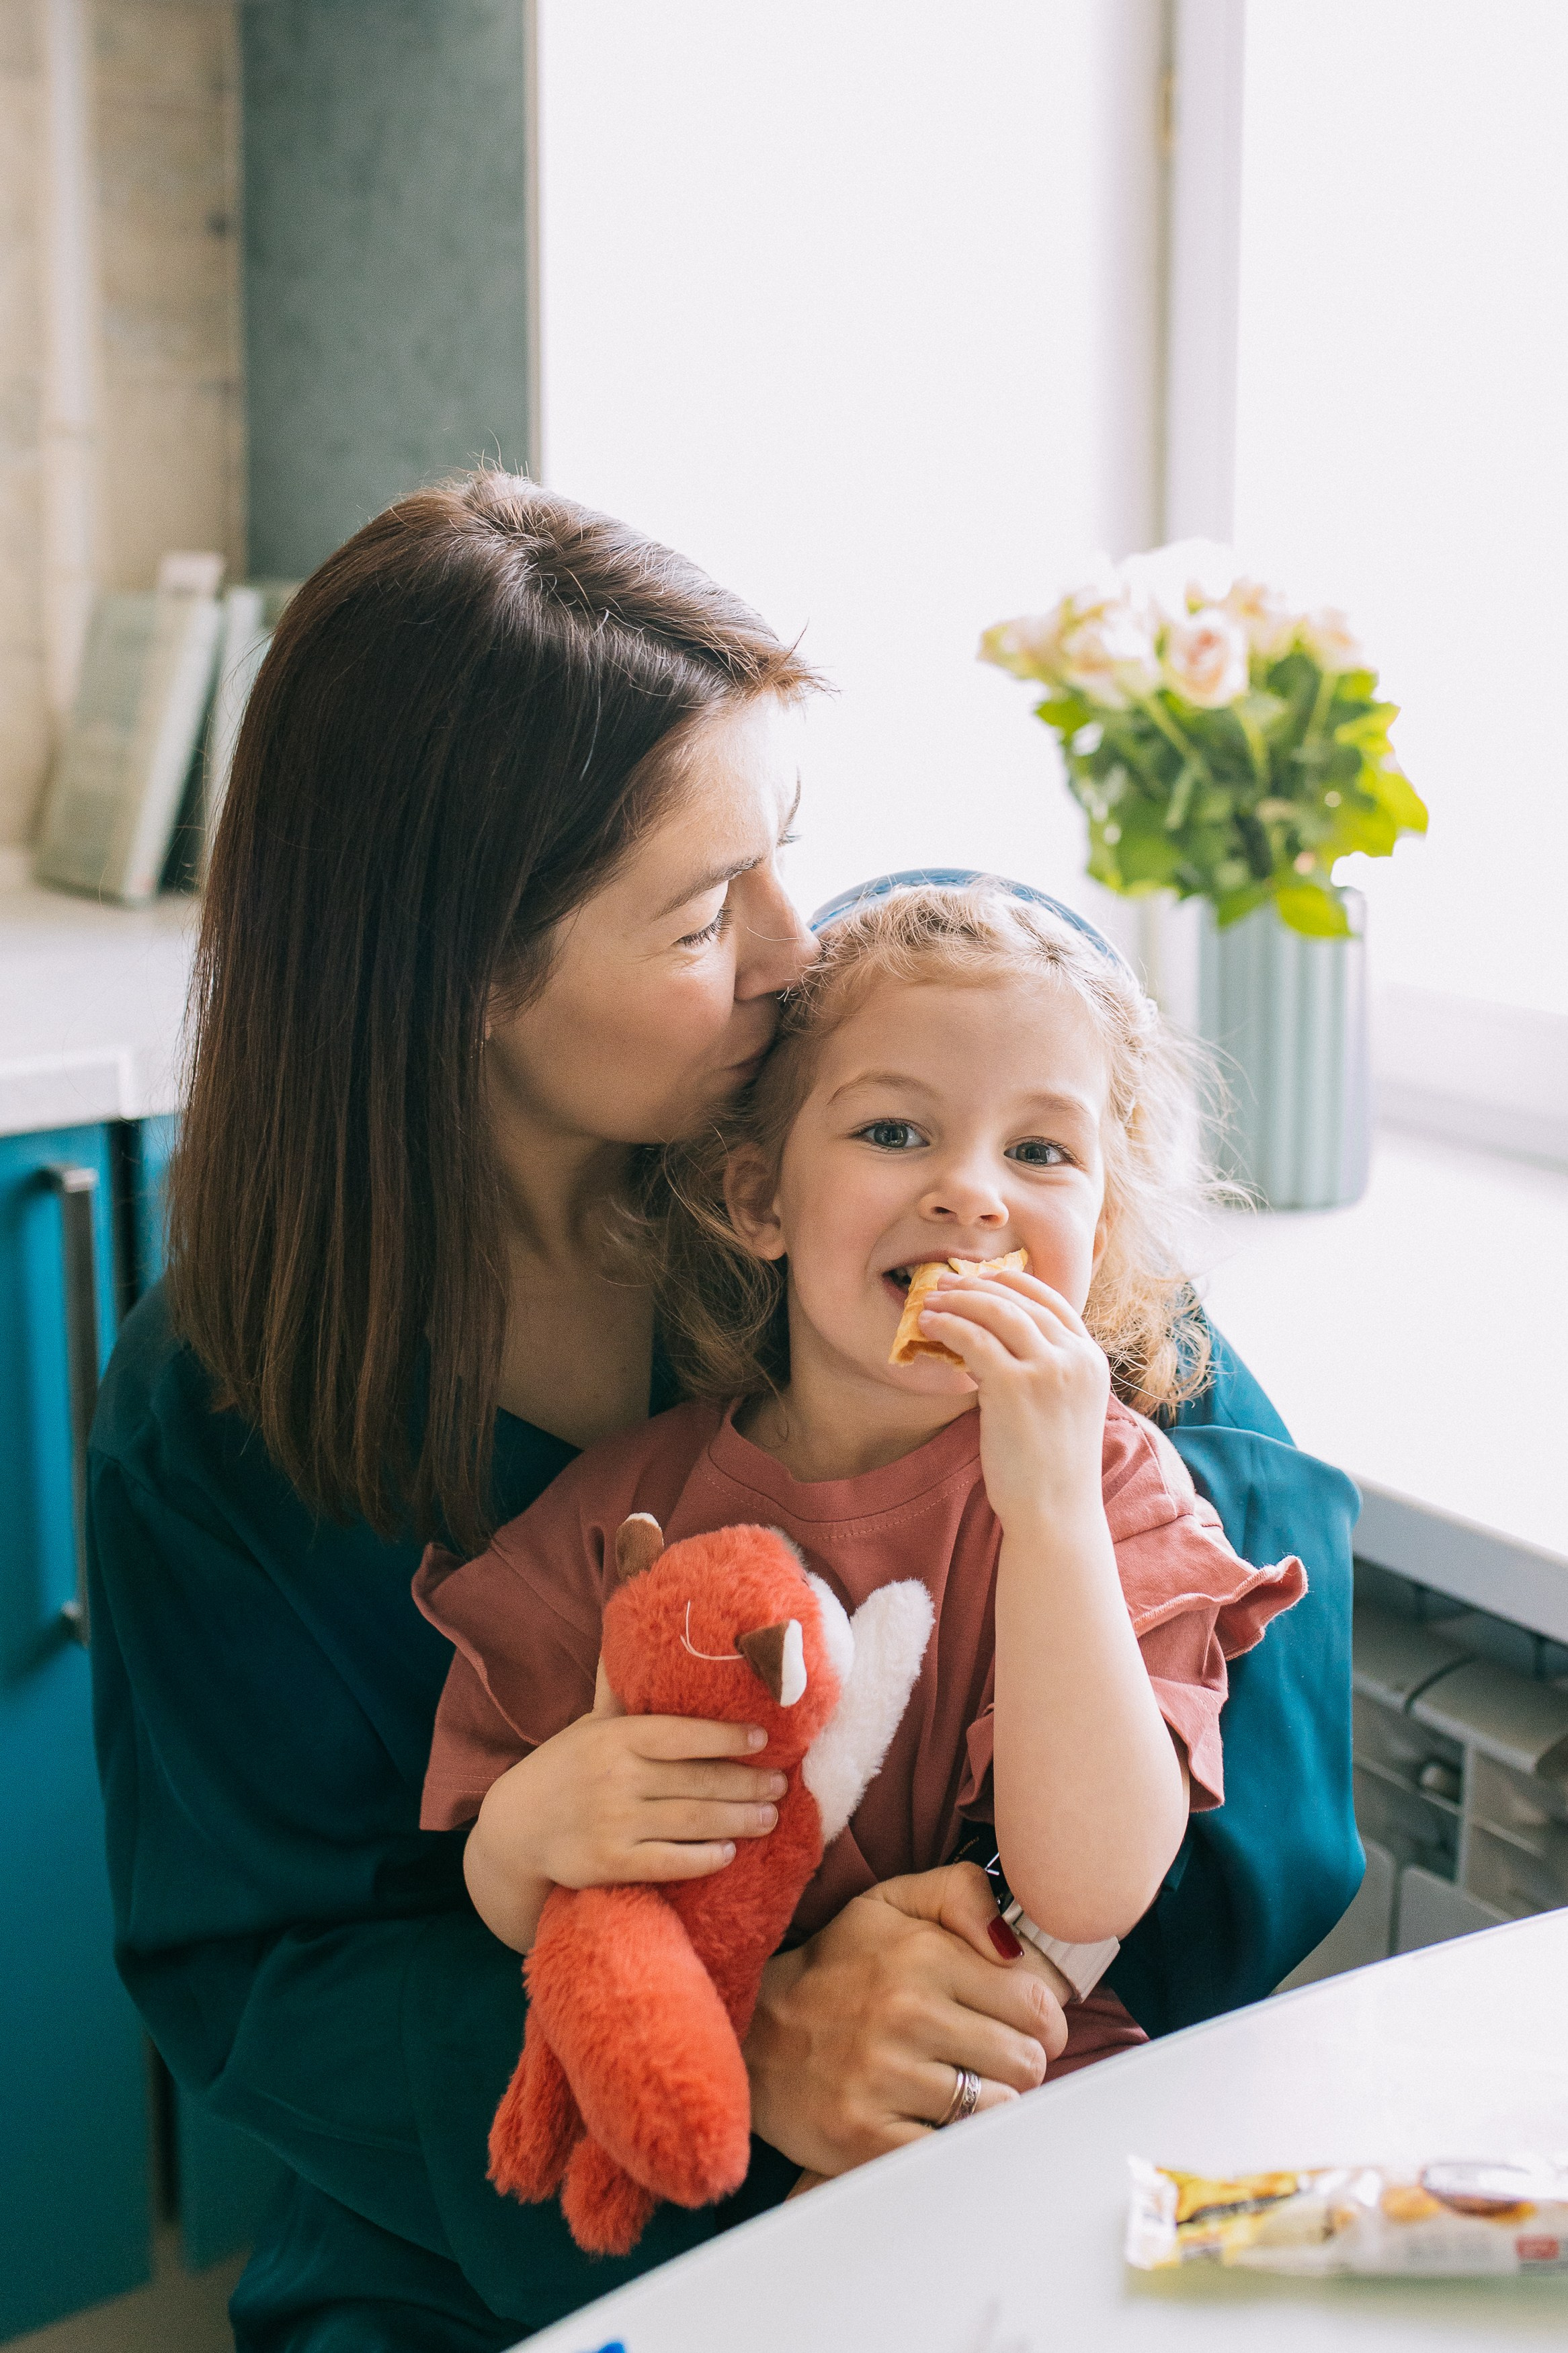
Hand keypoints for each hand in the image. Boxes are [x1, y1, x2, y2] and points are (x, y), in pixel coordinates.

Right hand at [464, 1666, 787, 1950]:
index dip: (726, 1736)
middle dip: (746, 1783)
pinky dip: (702, 1859)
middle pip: (697, 1781)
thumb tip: (628, 1630)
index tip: (763, 1739)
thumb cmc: (564, 1768)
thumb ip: (619, 1690)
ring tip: (769, 1817)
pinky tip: (727, 1854)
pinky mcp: (608, 1865)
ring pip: (690, 1821)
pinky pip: (667, 1862)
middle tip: (780, 1784)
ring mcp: (612, 1823)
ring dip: (737, 1821)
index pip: (682, 1735)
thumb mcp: (588, 1725)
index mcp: (615, 1737)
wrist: (515, 1828)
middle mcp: (615, 1777)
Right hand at [743, 1863, 1068, 2176]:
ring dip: (989, 2104)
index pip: (1037, 2002)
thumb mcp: (890, 1904)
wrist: (754, 2032)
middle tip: (989, 2059)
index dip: (1041, 2019)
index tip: (1022, 2024)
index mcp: (922, 1954)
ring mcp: (885, 2079)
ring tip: (960, 2088)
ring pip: (997, 2108)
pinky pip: (954, 2151)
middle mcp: (906, 2013)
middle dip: (1019, 2063)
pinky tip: (934, 2121)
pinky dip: (956, 2142)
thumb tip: (1018, 1941)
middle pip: (1026, 2060)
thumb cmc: (836, 1968)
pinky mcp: (867, 2138)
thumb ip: (961, 1893)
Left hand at [917, 1264, 1109, 1530]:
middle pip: (1021, 1300)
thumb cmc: (1049, 1468)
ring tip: (929, 1301)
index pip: (1053, 1300)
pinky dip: (949, 1325)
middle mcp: (1075, 1358)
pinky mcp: (1015, 1386)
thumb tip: (990, 1342)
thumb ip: (1042, 1370)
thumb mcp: (1061, 1407)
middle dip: (978, 1285)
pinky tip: (930, 1326)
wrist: (1055, 1513)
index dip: (1014, 1282)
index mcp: (1091, 1359)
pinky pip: (974, 1339)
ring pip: (997, 1312)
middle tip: (944, 1282)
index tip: (983, 1278)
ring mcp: (1048, 1370)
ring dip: (959, 1300)